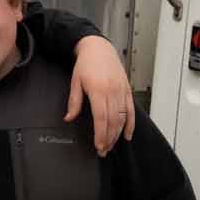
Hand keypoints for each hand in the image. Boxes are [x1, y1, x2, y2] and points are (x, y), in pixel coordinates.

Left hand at [65, 37, 134, 156]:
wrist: (99, 48)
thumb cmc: (86, 63)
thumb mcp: (75, 82)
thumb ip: (74, 102)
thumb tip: (69, 118)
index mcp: (98, 90)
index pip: (101, 118)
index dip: (101, 134)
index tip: (98, 145)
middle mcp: (112, 91)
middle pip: (113, 121)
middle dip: (109, 139)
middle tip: (103, 150)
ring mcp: (121, 91)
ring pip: (122, 118)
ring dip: (117, 134)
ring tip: (111, 145)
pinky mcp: (127, 90)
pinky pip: (131, 111)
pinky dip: (130, 124)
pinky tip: (126, 135)